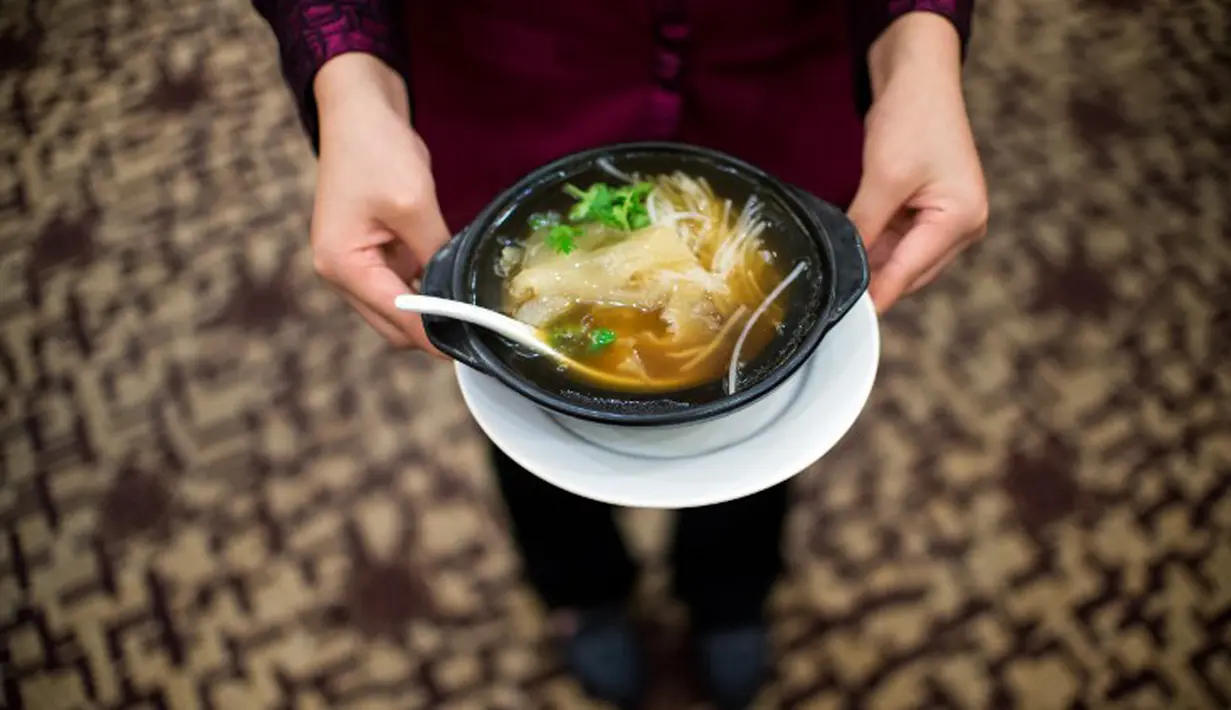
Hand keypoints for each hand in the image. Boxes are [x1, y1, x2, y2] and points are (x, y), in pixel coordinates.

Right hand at [311, 53, 450, 352]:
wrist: (358, 109)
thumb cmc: (376, 150)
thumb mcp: (413, 204)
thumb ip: (435, 254)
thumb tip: (460, 294)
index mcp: (342, 265)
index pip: (397, 318)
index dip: (436, 335)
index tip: (473, 346)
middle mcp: (341, 272)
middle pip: (393, 324)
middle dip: (433, 330)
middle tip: (482, 330)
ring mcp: (354, 264)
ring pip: (399, 309)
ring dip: (431, 311)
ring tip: (475, 312)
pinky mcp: (371, 252)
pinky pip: (402, 286)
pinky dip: (427, 290)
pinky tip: (457, 286)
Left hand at [848, 13, 987, 312]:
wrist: (918, 74)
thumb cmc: (911, 118)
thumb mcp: (883, 179)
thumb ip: (864, 229)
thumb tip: (843, 270)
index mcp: (962, 220)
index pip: (907, 273)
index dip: (873, 296)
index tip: (842, 320)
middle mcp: (962, 226)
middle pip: (907, 272)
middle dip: (871, 280)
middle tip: (827, 298)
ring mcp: (948, 218)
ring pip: (899, 259)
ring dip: (870, 262)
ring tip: (832, 273)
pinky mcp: (929, 209)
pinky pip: (897, 240)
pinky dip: (873, 244)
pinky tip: (847, 247)